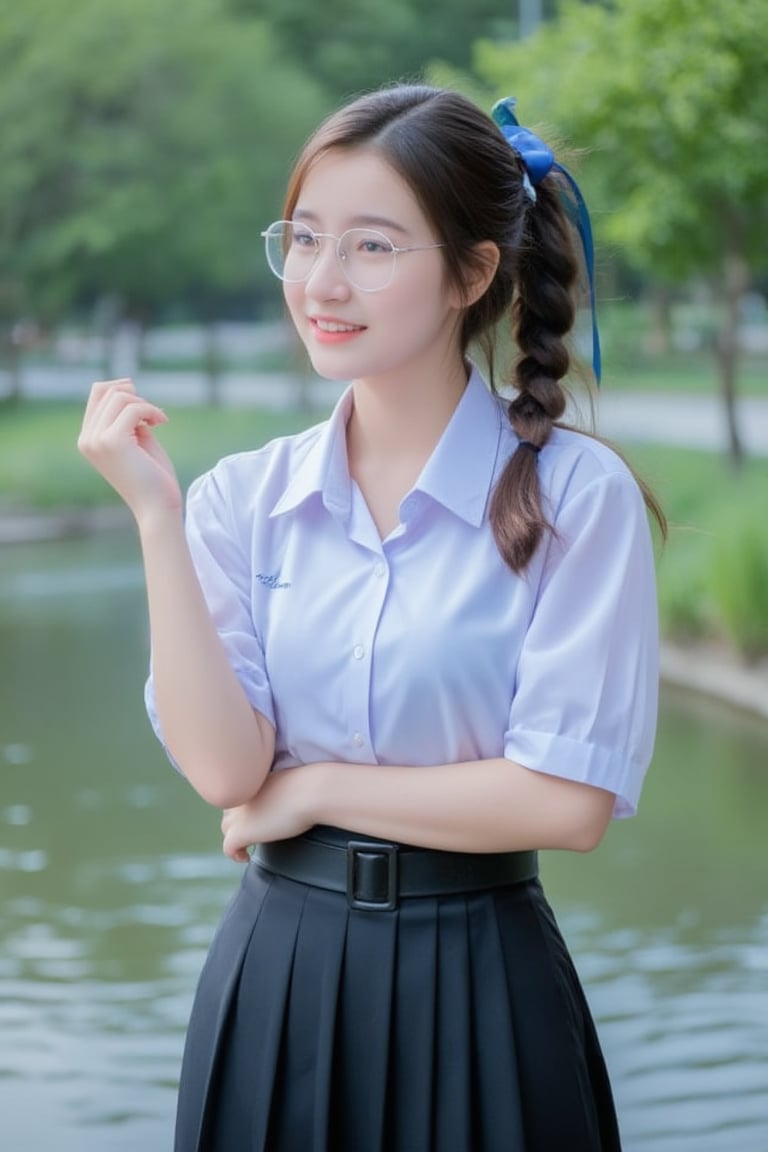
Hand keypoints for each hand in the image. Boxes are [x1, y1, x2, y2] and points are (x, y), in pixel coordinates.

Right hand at [77, 378, 180, 522]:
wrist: (157, 507)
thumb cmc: (153, 476)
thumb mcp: (137, 439)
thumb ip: (128, 416)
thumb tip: (126, 385)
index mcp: (88, 439)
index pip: (97, 393)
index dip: (123, 389)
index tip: (145, 406)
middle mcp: (87, 439)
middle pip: (107, 391)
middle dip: (136, 397)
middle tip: (156, 416)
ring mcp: (96, 440)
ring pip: (120, 397)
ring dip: (146, 404)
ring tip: (159, 420)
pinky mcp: (112, 441)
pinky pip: (133, 408)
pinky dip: (152, 410)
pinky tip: (162, 422)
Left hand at [220, 768, 315, 861]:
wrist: (311, 793)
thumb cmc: (309, 786)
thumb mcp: (288, 784)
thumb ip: (278, 790)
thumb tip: (285, 798)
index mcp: (250, 781)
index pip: (238, 796)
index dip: (244, 809)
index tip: (257, 818)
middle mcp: (240, 795)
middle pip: (228, 812)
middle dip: (238, 823)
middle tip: (254, 833)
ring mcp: (238, 814)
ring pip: (226, 828)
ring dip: (236, 837)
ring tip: (249, 846)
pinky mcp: (241, 832)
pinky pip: (228, 847)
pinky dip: (235, 854)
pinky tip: (246, 857)